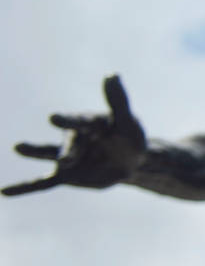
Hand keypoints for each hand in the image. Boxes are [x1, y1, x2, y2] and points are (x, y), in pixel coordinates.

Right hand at [6, 75, 146, 195]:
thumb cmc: (129, 138)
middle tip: (66, 159)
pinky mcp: (65, 175)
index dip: (66, 121)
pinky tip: (5, 192)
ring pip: (48, 155)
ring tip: (18, 147)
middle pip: (67, 144)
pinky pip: (43, 183)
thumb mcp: (128, 122)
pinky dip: (25, 187)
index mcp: (88, 123)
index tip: (53, 118)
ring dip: (34, 152)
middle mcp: (74, 138)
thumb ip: (118, 101)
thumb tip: (112, 74)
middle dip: (68, 151)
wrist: (130, 162)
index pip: (78, 121)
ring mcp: (67, 157)